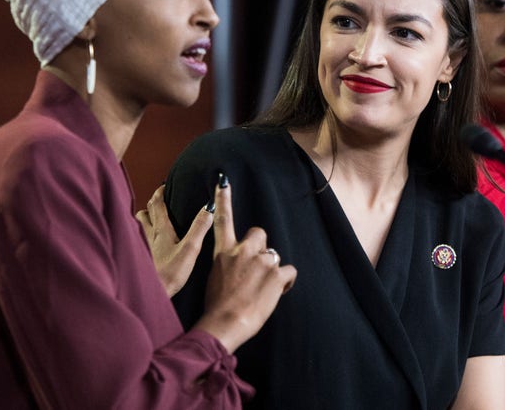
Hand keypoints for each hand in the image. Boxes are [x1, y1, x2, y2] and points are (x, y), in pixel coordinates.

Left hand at [136, 185, 211, 296]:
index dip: (160, 193)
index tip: (164, 185)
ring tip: (151, 220)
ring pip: (138, 227)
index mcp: (162, 230)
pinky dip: (141, 236)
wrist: (149, 294)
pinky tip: (148, 245)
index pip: (157, 205)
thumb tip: (210, 207)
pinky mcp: (140, 260)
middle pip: (144, 213)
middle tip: (158, 201)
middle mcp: (148, 236)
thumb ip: (200, 227)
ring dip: (143, 220)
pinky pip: (138, 241)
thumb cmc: (169, 273)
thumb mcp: (190, 249)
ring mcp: (142, 248)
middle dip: (151, 205)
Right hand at [194, 176, 296, 352]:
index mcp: (222, 253)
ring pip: (274, 256)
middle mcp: (242, 251)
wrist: (225, 324)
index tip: (223, 181)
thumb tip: (238, 265)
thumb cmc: (217, 307)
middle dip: (261, 247)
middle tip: (257, 269)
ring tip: (262, 291)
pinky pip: (289, 272)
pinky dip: (286, 282)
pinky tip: (277, 293)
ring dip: (272, 270)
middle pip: (258, 234)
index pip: (222, 220)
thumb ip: (228, 265)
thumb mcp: (214, 279)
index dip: (223, 199)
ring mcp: (261, 261)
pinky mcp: (276, 274)